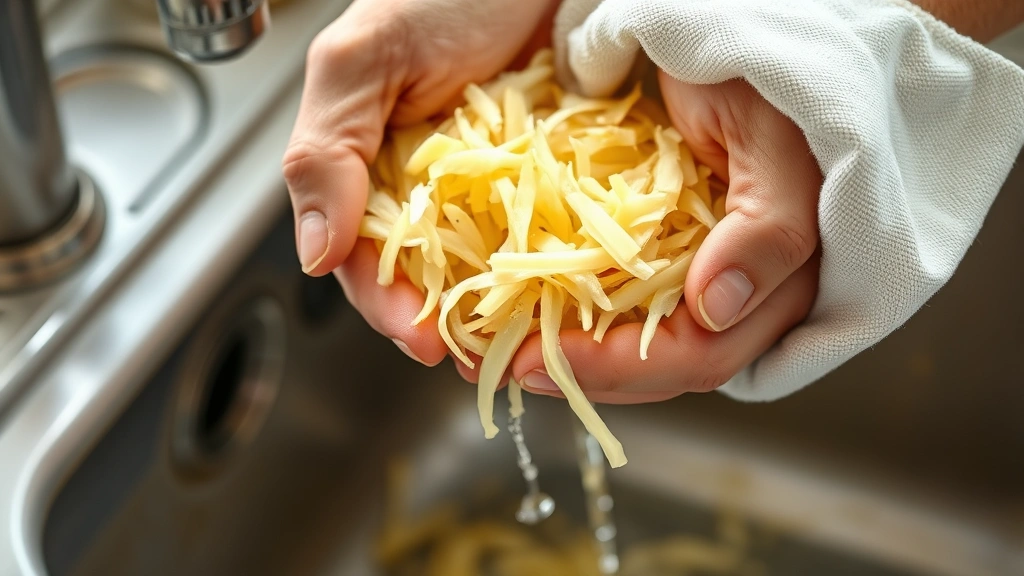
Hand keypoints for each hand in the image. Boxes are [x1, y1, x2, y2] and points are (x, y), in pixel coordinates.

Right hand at [282, 0, 557, 365]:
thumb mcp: (365, 60)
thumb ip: (326, 150)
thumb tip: (312, 254)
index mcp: (370, 170)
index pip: (365, 260)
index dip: (388, 305)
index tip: (421, 339)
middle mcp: (427, 188)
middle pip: (426, 278)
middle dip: (449, 323)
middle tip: (483, 354)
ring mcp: (487, 187)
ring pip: (482, 268)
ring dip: (499, 310)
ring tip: (526, 339)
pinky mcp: (543, 177)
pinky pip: (542, 235)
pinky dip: (548, 268)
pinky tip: (564, 290)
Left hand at [508, 77, 821, 402]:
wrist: (735, 35)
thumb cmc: (760, 77)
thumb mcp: (771, 141)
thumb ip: (769, 229)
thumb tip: (716, 308)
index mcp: (785, 278)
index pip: (701, 354)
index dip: (619, 369)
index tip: (538, 359)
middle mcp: (751, 288)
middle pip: (670, 366)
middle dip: (590, 372)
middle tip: (513, 363)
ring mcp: (713, 273)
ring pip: (650, 345)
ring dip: (585, 355)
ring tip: (516, 348)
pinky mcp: (677, 252)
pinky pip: (633, 305)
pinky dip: (588, 315)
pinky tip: (546, 312)